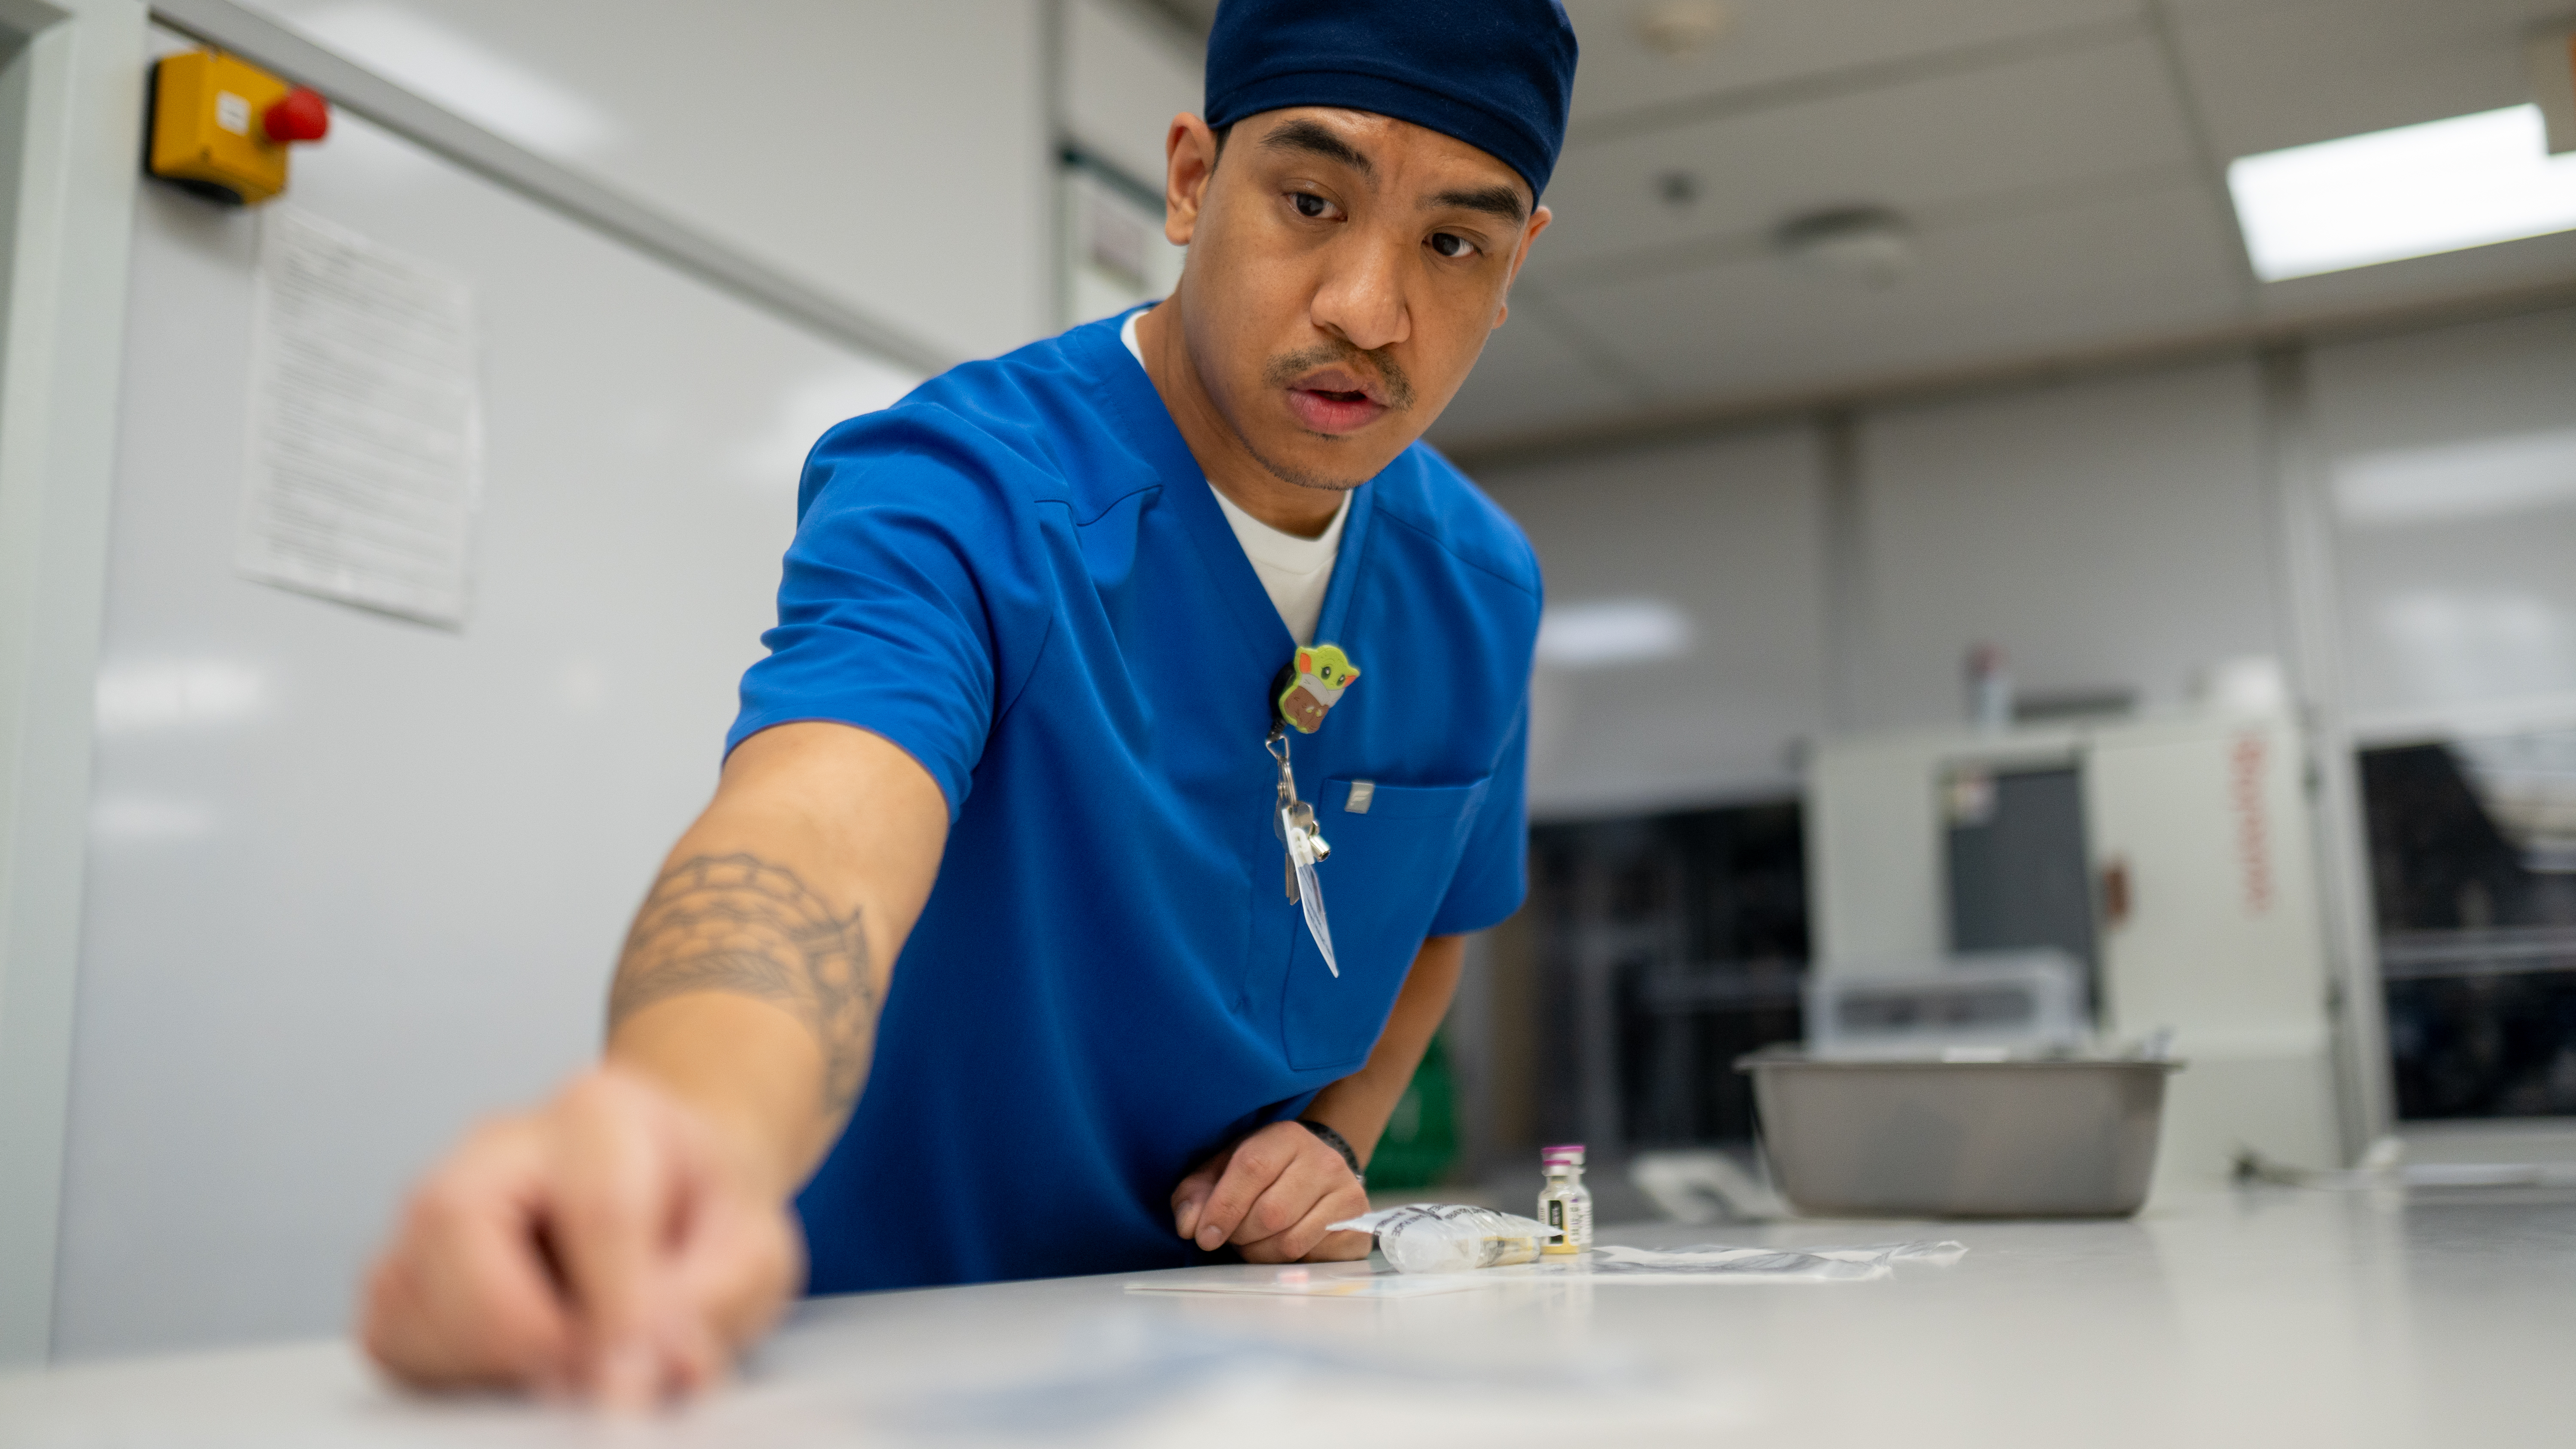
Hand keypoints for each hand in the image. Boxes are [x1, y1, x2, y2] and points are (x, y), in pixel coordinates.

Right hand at [359, 1066, 802, 1407]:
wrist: (672, 1193)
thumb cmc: (705, 1213)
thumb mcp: (754, 1251)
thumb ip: (709, 1306)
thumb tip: (637, 1378)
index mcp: (604, 1113)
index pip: (599, 1208)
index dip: (616, 1309)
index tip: (631, 1385)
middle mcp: (501, 1142)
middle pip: (458, 1221)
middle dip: (515, 1325)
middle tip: (581, 1380)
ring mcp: (437, 1199)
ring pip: (410, 1286)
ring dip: (484, 1359)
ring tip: (565, 1366)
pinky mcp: (403, 1265)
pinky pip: (388, 1332)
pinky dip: (444, 1372)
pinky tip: (515, 1365)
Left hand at [1170, 1121, 1372, 1263]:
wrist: (1316, 1175)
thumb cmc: (1261, 1174)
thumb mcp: (1221, 1172)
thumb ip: (1196, 1194)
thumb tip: (1189, 1226)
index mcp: (1286, 1137)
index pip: (1252, 1168)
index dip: (1224, 1206)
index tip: (1204, 1235)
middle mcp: (1324, 1160)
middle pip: (1271, 1213)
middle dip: (1241, 1235)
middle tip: (1232, 1237)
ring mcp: (1347, 1192)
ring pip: (1291, 1241)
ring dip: (1260, 1253)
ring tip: (1254, 1242)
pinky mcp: (1357, 1224)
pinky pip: (1313, 1257)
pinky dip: (1287, 1263)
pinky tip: (1281, 1247)